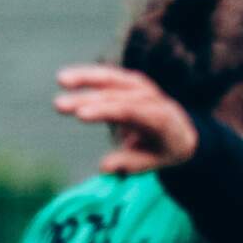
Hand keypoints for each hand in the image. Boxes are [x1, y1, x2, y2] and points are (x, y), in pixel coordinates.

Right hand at [55, 64, 198, 173]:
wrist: (184, 131)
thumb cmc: (165, 150)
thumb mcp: (154, 162)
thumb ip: (131, 163)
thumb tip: (104, 168)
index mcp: (160, 119)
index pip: (129, 112)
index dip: (104, 111)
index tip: (80, 115)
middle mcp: (151, 98)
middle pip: (115, 96)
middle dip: (86, 99)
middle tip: (58, 105)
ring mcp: (142, 87)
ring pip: (111, 79)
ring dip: (85, 78)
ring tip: (60, 79)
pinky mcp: (131, 81)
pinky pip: (109, 76)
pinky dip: (89, 75)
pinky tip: (66, 78)